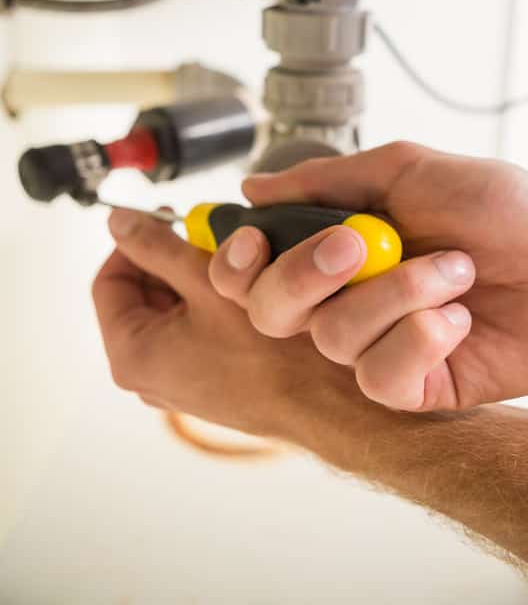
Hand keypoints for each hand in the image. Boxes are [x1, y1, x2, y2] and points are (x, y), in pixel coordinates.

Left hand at [92, 208, 334, 437]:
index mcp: (132, 354)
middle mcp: (149, 375)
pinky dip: (212, 302)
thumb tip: (120, 222)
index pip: (109, 282)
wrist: (324, 401)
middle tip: (202, 234)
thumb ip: (157, 246)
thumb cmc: (269, 354)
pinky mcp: (208, 380)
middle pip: (142, 295)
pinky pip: (196, 329)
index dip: (134, 243)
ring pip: (173, 310)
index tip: (163, 220)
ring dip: (195, 277)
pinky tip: (244, 286)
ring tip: (229, 258)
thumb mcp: (208, 281)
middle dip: (170, 258)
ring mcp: (179, 380)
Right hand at [209, 142, 527, 410]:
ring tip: (455, 269)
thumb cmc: (495, 202)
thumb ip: (327, 180)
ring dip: (396, 294)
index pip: (251, 272)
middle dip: (306, 275)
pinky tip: (458, 319)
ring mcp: (378, 345)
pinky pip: (380, 380)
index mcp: (331, 249)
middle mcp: (344, 299)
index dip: (236, 263)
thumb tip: (253, 187)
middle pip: (272, 312)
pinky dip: (418, 341)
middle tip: (362, 243)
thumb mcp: (405, 169)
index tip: (254, 240)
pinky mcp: (417, 385)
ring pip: (332, 339)